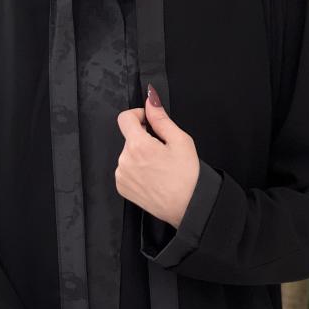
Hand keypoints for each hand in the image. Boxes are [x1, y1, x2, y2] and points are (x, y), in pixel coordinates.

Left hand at [115, 83, 199, 228]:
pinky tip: (152, 176)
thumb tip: (151, 102)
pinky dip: (136, 169)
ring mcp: (122, 175)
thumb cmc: (187, 177)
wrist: (186, 206)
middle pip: (129, 138)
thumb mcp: (180, 140)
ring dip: (140, 155)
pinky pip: (125, 170)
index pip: (125, 118)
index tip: (148, 122)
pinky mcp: (122, 187)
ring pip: (128, 154)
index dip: (138, 115)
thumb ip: (161, 119)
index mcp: (138, 146)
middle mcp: (125, 161)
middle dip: (144, 139)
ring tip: (159, 167)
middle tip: (163, 151)